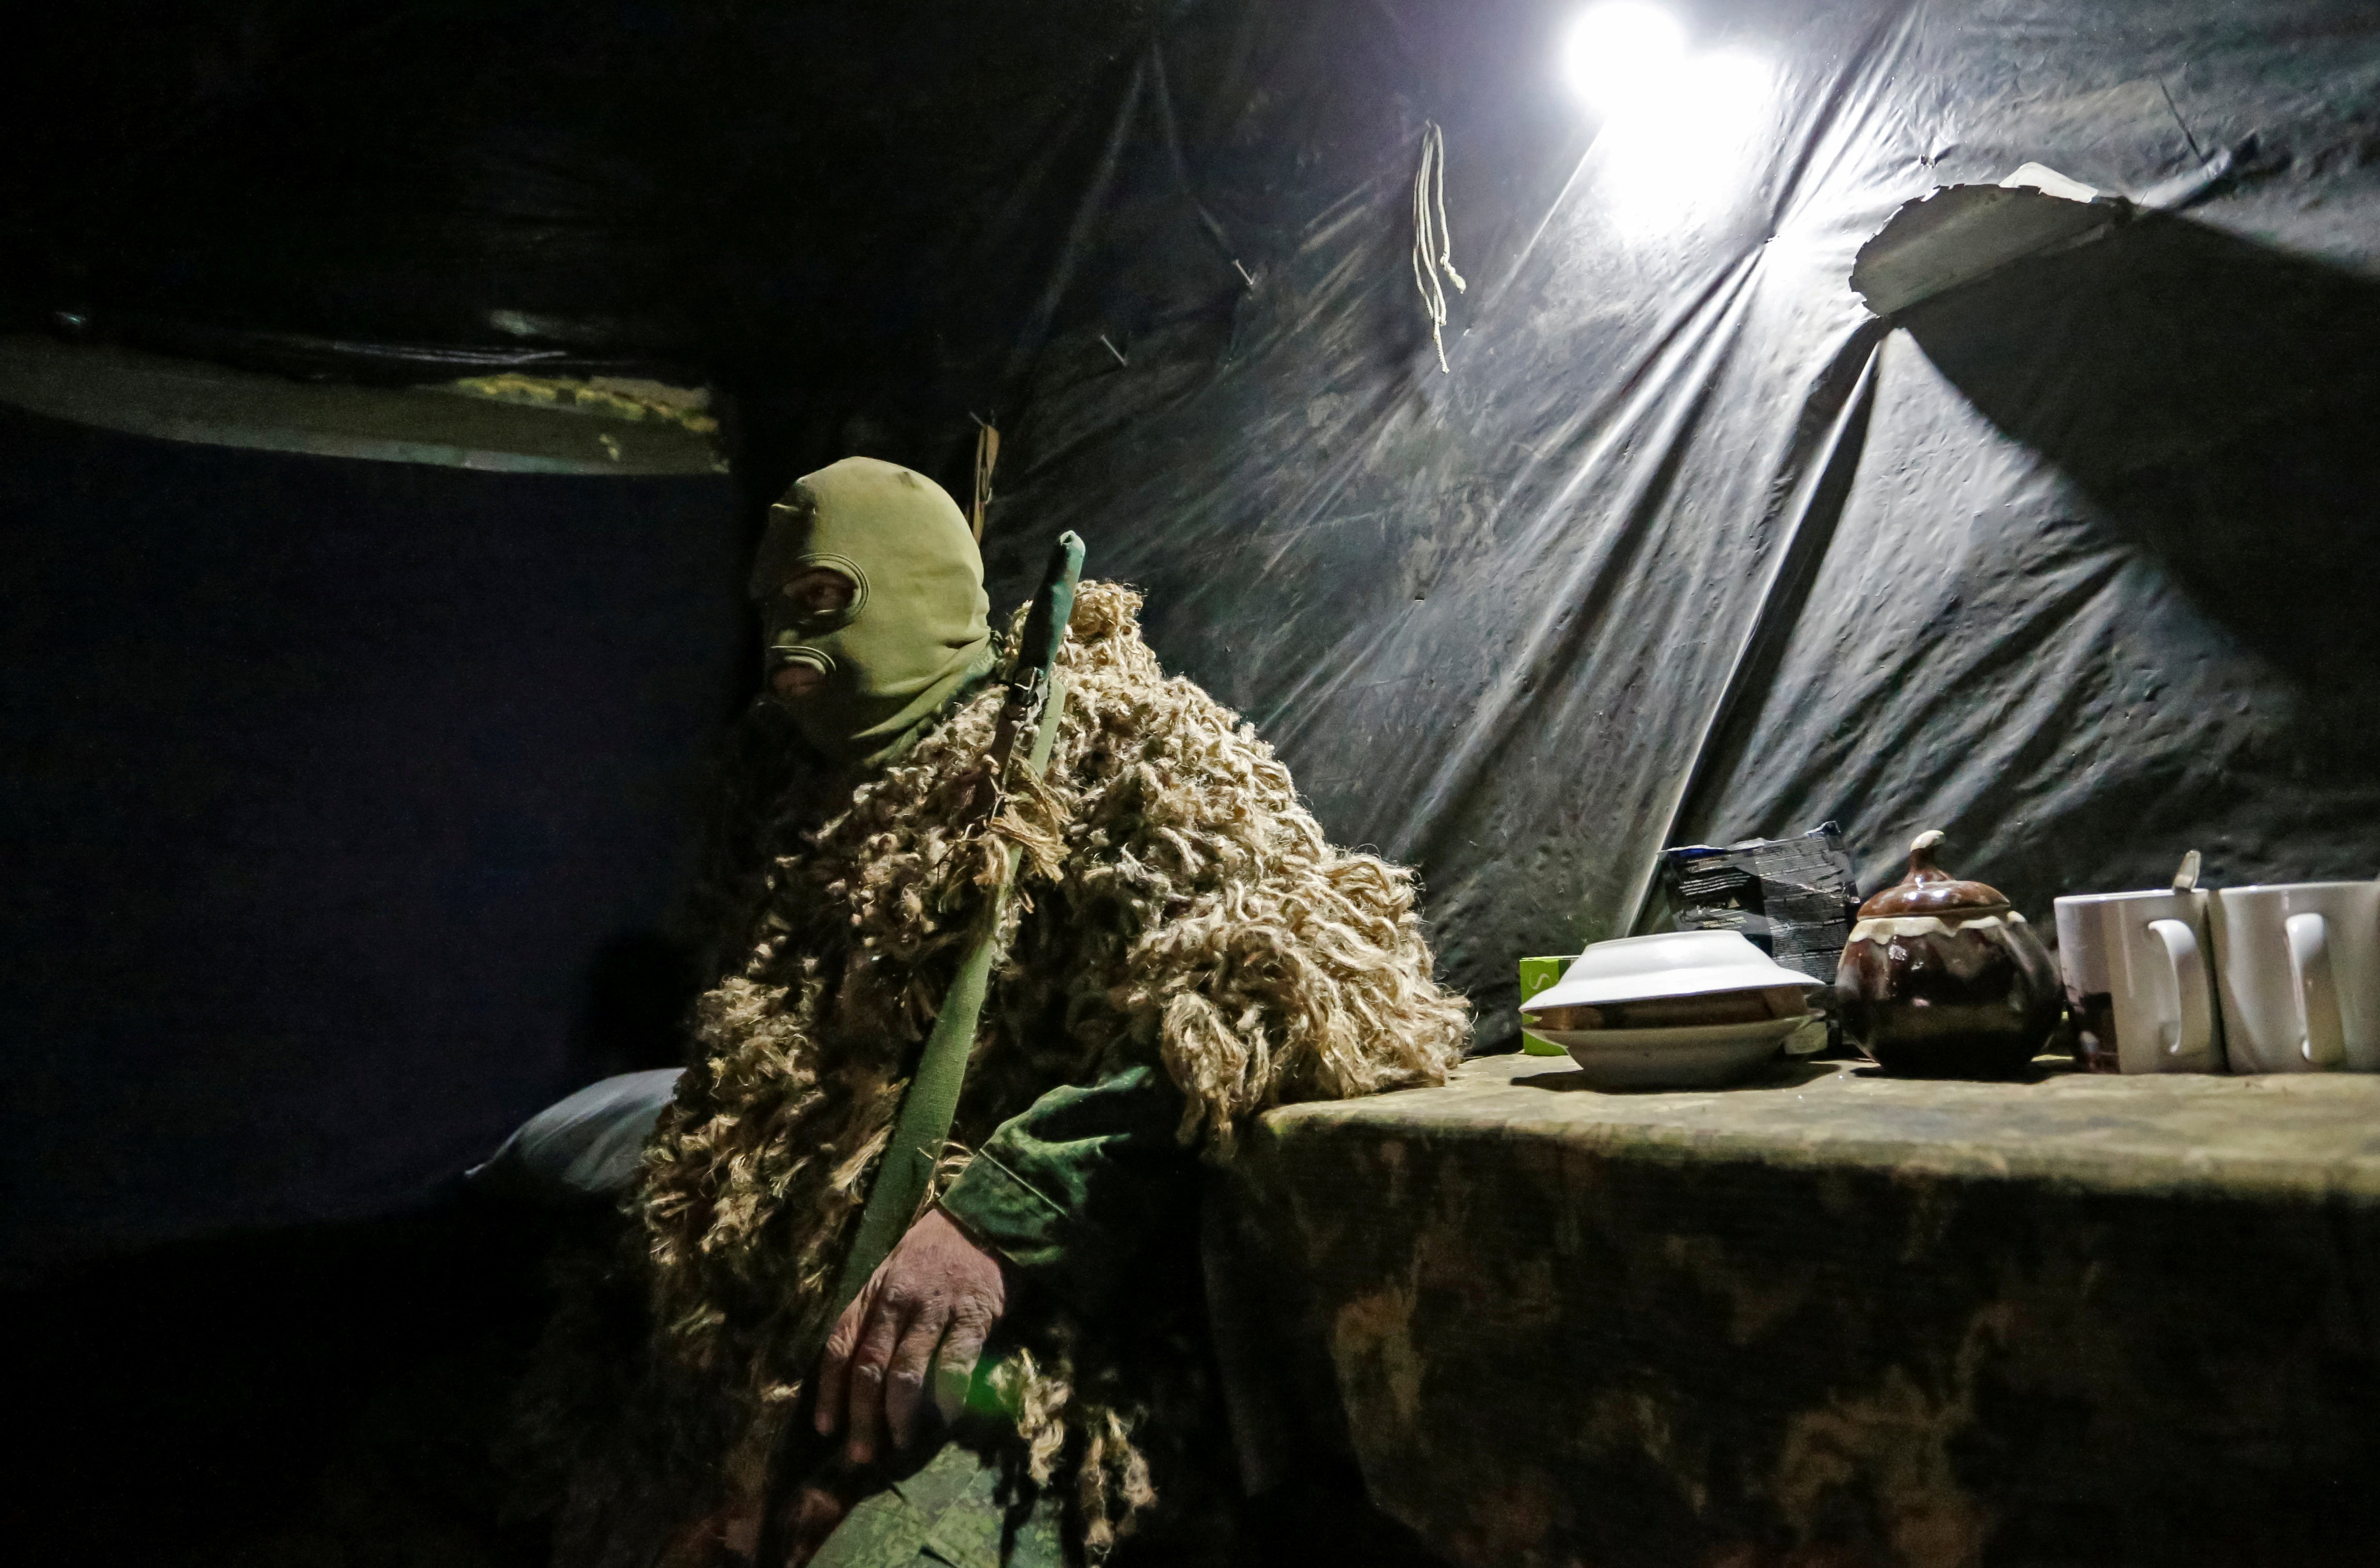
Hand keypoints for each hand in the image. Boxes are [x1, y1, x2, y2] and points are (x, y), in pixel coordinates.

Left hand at [813, 1207, 1006, 1465]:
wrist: (983, 1218)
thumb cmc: (933, 1251)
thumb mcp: (890, 1273)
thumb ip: (874, 1317)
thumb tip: (860, 1376)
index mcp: (872, 1294)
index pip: (840, 1348)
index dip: (829, 1392)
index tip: (826, 1428)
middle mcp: (896, 1302)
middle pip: (868, 1369)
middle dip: (862, 1418)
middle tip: (861, 1456)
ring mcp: (934, 1309)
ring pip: (905, 1373)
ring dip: (900, 1417)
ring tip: (900, 1444)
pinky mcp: (972, 1316)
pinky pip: (954, 1366)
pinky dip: (948, 1398)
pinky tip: (946, 1420)